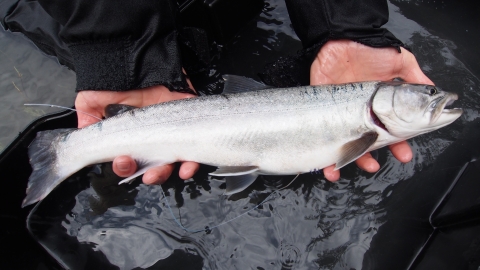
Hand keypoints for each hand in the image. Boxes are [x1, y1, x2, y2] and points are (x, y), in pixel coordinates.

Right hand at [75, 84, 199, 184]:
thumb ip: (87, 121)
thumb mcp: (91, 100)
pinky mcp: (190, 120)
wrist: (135, 55)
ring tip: (168, 172)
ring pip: (176, 160)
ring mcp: (172, 130)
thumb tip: (84, 141)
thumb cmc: (113, 78)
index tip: (124, 162)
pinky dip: (194, 159)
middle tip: (148, 174)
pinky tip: (188, 165)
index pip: (130, 161)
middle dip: (152, 175)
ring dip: (172, 171)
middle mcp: (152, 137)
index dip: (126, 167)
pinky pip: (195, 144)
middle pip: (155, 166)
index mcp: (130, 138)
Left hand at [311, 40, 432, 180]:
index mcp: (380, 105)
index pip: (391, 130)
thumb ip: (415, 79)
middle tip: (375, 165)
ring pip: (344, 144)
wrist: (342, 36)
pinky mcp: (322, 110)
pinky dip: (324, 156)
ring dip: (350, 161)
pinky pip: (321, 137)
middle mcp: (361, 112)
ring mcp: (340, 112)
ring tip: (354, 167)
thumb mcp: (400, 61)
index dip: (398, 143)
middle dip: (372, 157)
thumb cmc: (371, 48)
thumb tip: (433, 93)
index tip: (404, 153)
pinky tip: (328, 167)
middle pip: (366, 142)